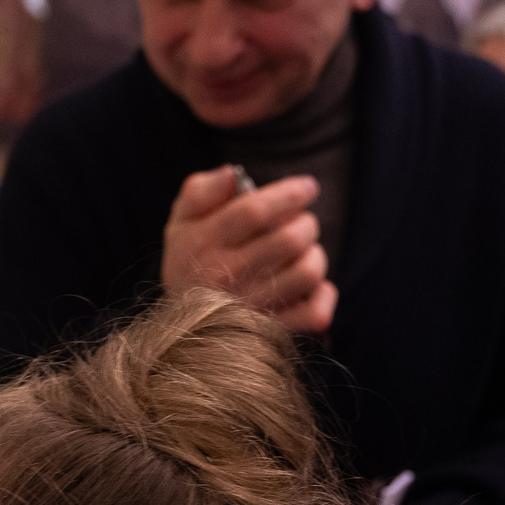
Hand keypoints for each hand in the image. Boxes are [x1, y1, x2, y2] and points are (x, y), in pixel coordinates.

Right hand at [159, 168, 335, 333]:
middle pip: (289, 239)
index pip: (255, 211)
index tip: (308, 187)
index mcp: (205, 243)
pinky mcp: (271, 329)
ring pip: (307, 272)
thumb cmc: (190, 257)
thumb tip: (231, 174)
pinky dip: (324, 294)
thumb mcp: (182, 219)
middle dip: (306, 222)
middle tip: (300, 222)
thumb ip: (202, 190)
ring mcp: (251, 306)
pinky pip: (315, 313)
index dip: (288, 194)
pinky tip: (311, 284)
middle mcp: (228, 276)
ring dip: (315, 254)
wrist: (180, 321)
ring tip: (303, 252)